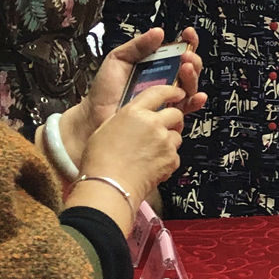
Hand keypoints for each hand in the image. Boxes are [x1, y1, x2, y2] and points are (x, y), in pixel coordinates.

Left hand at [67, 28, 206, 161]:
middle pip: (188, 69)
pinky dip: (195, 101)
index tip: (188, 33)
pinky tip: (196, 95)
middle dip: (192, 59)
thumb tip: (158, 32)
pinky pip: (186, 109)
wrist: (94, 115)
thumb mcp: (118, 59)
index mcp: (154, 66)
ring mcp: (166, 99)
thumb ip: (137, 45)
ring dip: (192, 77)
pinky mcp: (166, 116)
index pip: (176, 52)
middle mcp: (164, 82)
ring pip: (190, 86)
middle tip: (185, 56)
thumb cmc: (104, 90)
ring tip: (185, 69)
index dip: (186, 42)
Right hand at [80, 85, 184, 204]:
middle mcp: (152, 123)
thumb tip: (132, 120)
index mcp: (133, 112)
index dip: (171, 92)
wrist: (109, 186)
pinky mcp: (171, 159)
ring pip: (177, 135)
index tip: (177, 93)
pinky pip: (175, 155)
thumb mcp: (105, 129)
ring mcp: (164, 141)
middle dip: (172, 120)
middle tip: (164, 128)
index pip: (159, 92)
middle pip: (175, 114)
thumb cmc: (101, 162)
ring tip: (152, 152)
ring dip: (169, 140)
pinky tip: (152, 164)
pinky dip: (167, 159)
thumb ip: (125, 120)